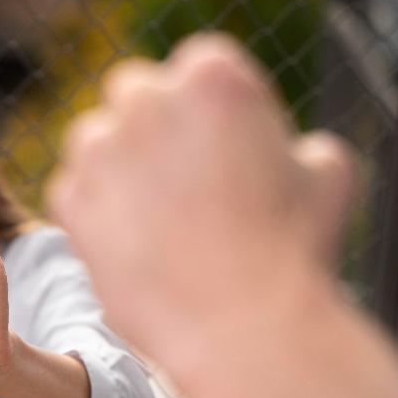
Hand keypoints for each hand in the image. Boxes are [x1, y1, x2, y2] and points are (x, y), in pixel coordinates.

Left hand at [47, 33, 353, 358]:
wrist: (244, 329)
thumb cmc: (294, 251)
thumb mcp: (327, 174)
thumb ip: (296, 141)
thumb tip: (290, 148)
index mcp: (211, 76)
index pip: (195, 68)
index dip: (206, 111)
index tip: (216, 148)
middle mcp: (146, 100)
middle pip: (134, 93)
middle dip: (151, 127)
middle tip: (177, 180)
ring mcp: (99, 150)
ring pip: (94, 140)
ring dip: (116, 165)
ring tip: (157, 220)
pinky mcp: (70, 199)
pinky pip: (74, 191)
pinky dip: (96, 213)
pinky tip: (134, 247)